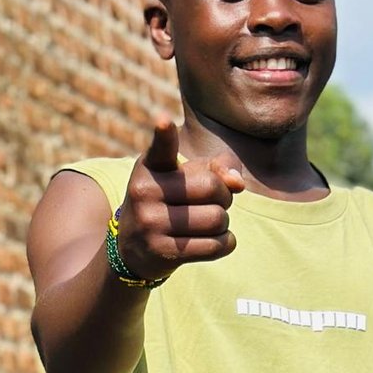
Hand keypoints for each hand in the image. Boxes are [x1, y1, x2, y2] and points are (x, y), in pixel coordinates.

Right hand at [112, 115, 244, 282]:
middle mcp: (145, 192)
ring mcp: (150, 223)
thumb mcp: (186, 178)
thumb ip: (217, 169)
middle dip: (224, 196)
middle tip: (211, 203)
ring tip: (207, 223)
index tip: (163, 120)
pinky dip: (225, 243)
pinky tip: (213, 240)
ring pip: (217, 219)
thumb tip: (237, 183)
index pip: (161, 148)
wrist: (135, 247)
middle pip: (213, 188)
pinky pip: (216, 246)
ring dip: (223, 223)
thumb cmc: (171, 202)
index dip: (164, 134)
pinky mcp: (162, 251)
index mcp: (150, 166)